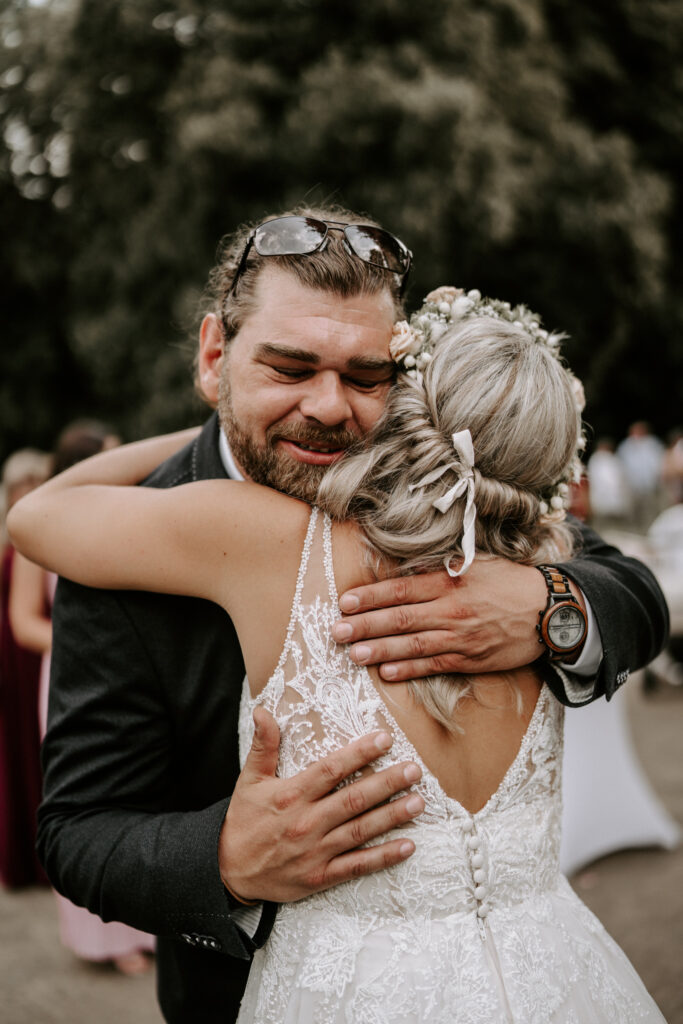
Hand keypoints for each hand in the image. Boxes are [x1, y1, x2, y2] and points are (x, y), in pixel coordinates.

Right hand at [219, 707, 423, 902]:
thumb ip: (263, 745)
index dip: (359, 753)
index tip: (385, 739)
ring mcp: (315, 852)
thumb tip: (264, 710)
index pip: (331, 769)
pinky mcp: (319, 876)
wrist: (227, 872)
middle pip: (353, 799)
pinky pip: (356, 866)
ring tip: (418, 803)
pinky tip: (407, 846)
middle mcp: (306, 822)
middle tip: (414, 770)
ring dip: (392, 816)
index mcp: (291, 795)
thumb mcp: (249, 780)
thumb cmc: (243, 821)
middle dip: (387, 783)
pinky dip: (383, 857)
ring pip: (360, 831)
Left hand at [332, 557, 556, 680]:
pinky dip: (409, 669)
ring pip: (413, 645)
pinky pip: (434, 665)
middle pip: (400, 618)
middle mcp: (452, 609)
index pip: (402, 589)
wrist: (552, 611)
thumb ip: (441, 568)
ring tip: (353, 654)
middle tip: (336, 631)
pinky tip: (387, 672)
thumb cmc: (510, 582)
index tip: (345, 602)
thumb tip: (405, 568)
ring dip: (380, 650)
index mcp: (450, 580)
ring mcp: (461, 636)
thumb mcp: (476, 563)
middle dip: (365, 625)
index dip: (371, 597)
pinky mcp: (471, 659)